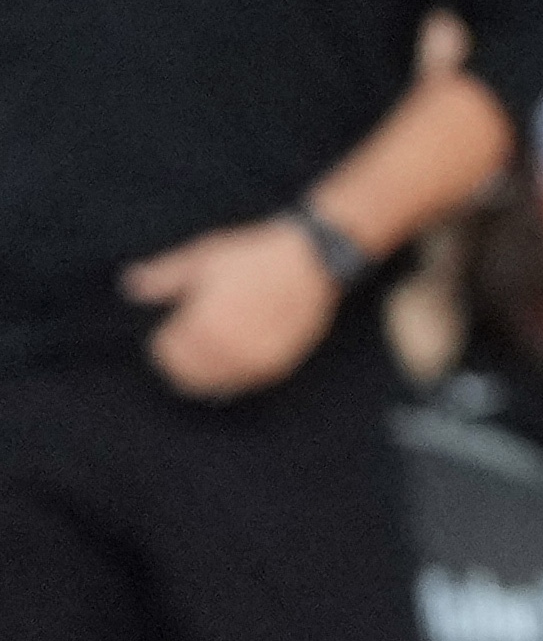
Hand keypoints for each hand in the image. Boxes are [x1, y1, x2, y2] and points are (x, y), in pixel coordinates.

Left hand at [120, 216, 340, 399]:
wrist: (314, 258)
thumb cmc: (254, 254)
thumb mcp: (204, 259)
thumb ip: (164, 278)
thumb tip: (130, 285)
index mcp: (204, 327)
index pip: (165, 354)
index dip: (166, 336)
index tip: (179, 320)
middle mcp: (228, 351)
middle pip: (185, 376)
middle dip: (183, 358)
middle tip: (193, 335)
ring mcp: (254, 363)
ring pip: (212, 386)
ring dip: (206, 369)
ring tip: (217, 341)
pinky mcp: (276, 367)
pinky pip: (241, 384)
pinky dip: (232, 373)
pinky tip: (239, 347)